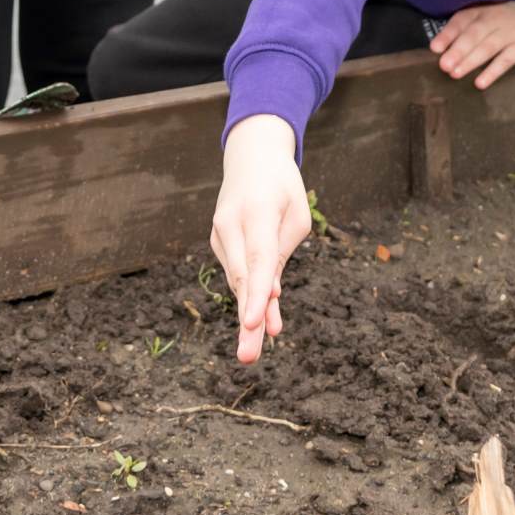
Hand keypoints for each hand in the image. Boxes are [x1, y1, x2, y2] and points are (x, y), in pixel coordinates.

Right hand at [210, 115, 311, 364]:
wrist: (251, 156)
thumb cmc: (282, 186)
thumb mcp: (296, 215)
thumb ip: (281, 253)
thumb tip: (269, 294)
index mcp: (258, 211)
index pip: (258, 260)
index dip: (256, 294)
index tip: (253, 324)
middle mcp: (231, 223)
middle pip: (242, 279)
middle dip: (247, 321)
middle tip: (247, 358)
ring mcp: (219, 232)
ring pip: (238, 280)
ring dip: (247, 315)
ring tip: (251, 353)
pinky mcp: (218, 240)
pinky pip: (237, 273)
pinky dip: (248, 295)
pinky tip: (257, 321)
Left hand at [429, 0, 514, 88]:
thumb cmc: (504, 15)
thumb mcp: (485, 12)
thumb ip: (465, 26)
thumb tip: (439, 47)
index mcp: (480, 10)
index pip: (461, 21)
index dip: (448, 34)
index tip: (435, 48)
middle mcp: (493, 20)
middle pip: (474, 35)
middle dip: (458, 51)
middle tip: (444, 65)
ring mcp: (509, 34)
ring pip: (487, 48)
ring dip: (470, 61)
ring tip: (455, 74)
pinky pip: (506, 61)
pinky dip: (493, 72)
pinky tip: (480, 83)